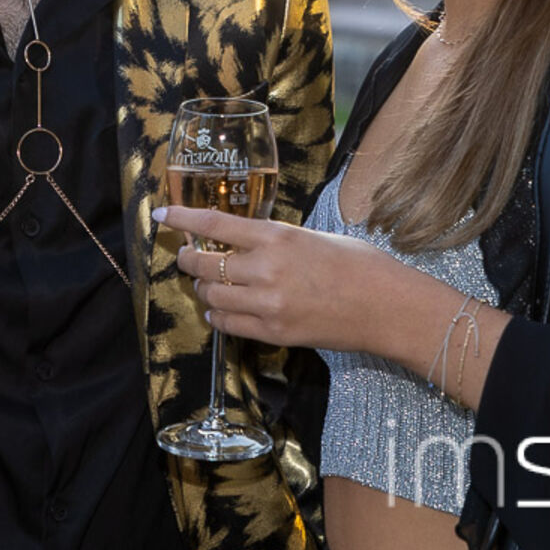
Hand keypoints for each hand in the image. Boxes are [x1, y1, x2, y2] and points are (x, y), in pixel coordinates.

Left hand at [156, 204, 510, 407]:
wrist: (387, 307)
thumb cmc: (358, 264)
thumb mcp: (312, 237)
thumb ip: (273, 239)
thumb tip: (242, 240)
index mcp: (277, 237)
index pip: (215, 224)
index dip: (182, 220)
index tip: (162, 217)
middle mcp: (265, 270)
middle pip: (203, 264)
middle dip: (188, 258)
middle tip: (187, 255)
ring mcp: (267, 305)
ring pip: (210, 295)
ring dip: (202, 288)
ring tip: (208, 283)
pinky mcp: (273, 333)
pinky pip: (227, 324)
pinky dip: (217, 314)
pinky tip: (221, 309)